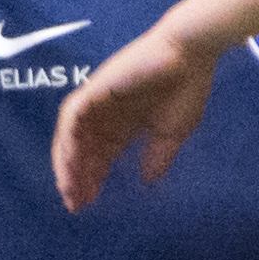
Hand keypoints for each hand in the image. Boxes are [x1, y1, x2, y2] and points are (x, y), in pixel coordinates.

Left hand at [52, 13, 220, 207]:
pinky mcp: (96, 88)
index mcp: (123, 124)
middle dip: (76, 177)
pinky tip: (71, 162)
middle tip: (75, 204)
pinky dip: (68, 139)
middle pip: (81, 149)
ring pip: (71, 134)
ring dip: (67, 162)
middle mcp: (106, 113)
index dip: (92, 179)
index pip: (99, 155)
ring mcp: (98, 100)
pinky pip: (72, 116)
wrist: (191, 55)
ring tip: (70, 188)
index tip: (88, 203)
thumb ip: (158, 156)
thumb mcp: (172, 132)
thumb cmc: (185, 87)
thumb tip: (148, 180)